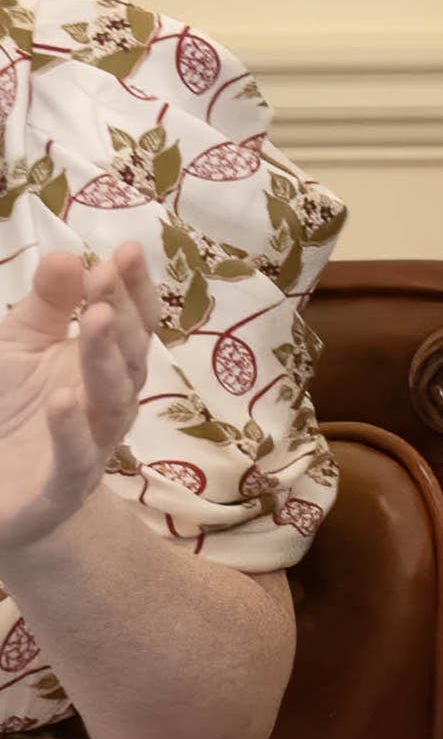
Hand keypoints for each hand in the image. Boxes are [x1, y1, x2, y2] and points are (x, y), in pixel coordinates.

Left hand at [0, 241, 148, 558]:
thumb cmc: (10, 409)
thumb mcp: (20, 346)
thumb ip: (46, 305)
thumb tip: (71, 256)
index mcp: (104, 369)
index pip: (134, 325)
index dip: (134, 290)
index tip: (129, 251)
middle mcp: (108, 406)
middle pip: (130, 360)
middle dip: (122, 318)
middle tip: (105, 279)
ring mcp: (91, 447)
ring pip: (110, 403)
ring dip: (105, 361)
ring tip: (96, 320)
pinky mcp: (61, 488)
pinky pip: (74, 459)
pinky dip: (71, 431)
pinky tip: (64, 400)